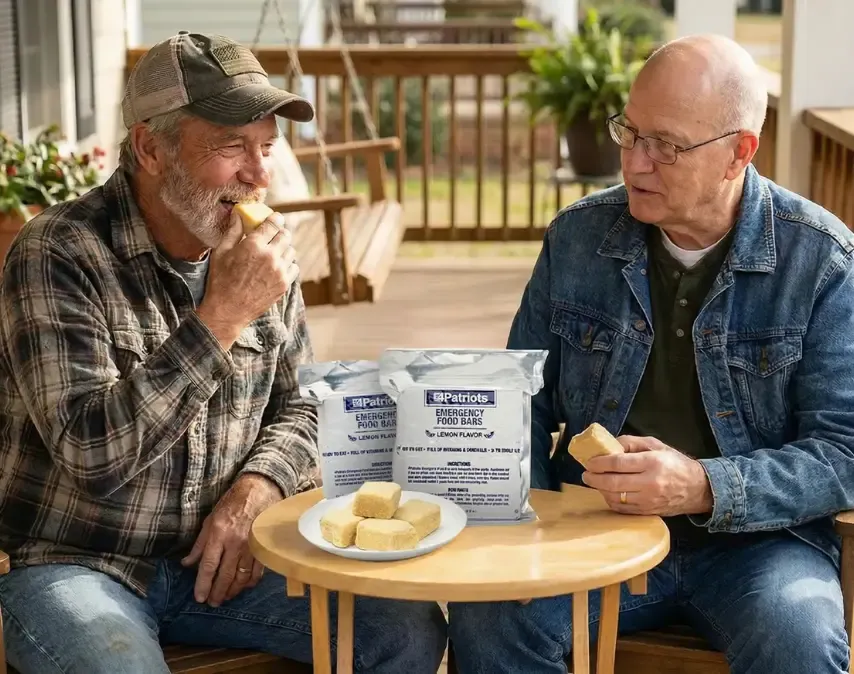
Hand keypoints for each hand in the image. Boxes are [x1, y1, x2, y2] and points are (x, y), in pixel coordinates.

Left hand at [181, 474, 281, 606]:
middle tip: (212, 603)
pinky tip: (243, 586)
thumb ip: (200, 544)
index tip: (199, 597)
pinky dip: (250, 582)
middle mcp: (236, 543)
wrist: (260, 490)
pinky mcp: (263, 547)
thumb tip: (187, 563)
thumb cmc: (232, 503)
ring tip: (225, 597)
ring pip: (242, 577)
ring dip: (233, 591)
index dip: (203, 584)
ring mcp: (252, 546)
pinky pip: (257, 571)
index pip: (209, 566)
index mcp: (219, 534)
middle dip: (217, 592)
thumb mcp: (211, 519)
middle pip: (225, 575)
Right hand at [196, 210, 298, 348]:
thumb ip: (233, 231)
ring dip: (283, 249)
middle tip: (272, 235)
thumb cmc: (221, 281)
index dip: (275, 218)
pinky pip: (294, 267)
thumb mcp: (221, 252)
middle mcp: (270, 257)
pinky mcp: (284, 284)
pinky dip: (287, 264)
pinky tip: (276, 267)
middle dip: (279, 232)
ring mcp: (279, 271)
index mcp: (254, 245)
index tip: (274, 218)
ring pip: (291, 251)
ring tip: (272, 253)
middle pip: (286, 235)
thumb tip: (238, 214)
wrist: (228, 310)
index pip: (274, 223)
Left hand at [580, 435, 713, 516]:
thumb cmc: (675, 463)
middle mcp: (650, 483)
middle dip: (594, 478)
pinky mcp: (648, 512)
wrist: (698, 489)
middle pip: (613, 482)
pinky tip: (608, 492)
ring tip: (595, 482)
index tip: (589, 462)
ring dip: (601, 489)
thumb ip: (631, 443)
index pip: (618, 463)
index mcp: (652, 462)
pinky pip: (623, 508)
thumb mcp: (656, 445)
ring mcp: (649, 500)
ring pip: (616, 497)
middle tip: (585, 474)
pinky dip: (611, 500)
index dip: (600, 462)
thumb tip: (609, 445)